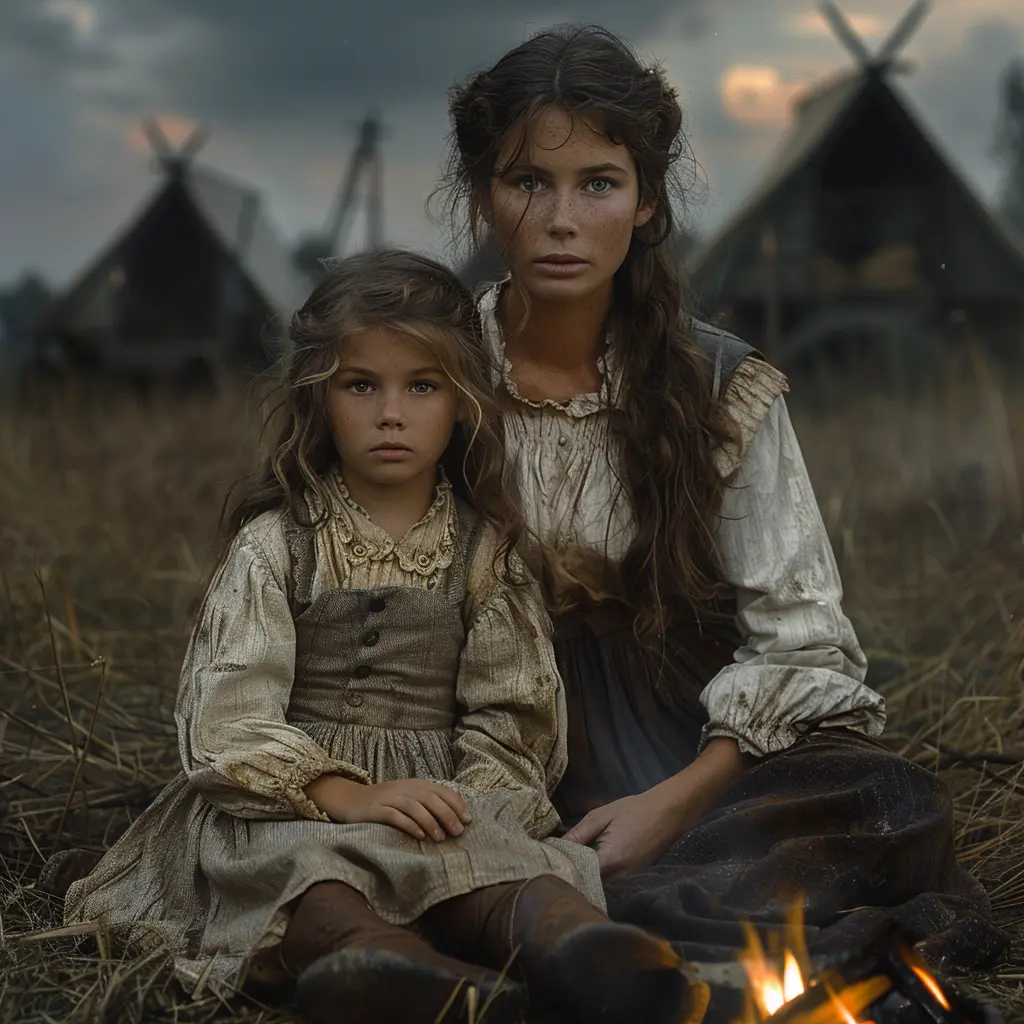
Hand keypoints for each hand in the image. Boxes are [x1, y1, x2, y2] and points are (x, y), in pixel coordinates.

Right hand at [305, 775, 471, 841]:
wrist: (349, 800)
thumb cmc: (384, 803)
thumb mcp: (406, 798)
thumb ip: (426, 804)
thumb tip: (454, 819)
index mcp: (414, 784)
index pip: (441, 790)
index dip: (456, 804)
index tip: (468, 820)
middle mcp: (403, 788)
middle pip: (430, 798)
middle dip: (447, 814)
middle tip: (457, 832)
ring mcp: (388, 798)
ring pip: (414, 806)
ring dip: (430, 821)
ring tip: (440, 837)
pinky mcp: (375, 810)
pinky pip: (394, 816)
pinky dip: (409, 824)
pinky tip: (419, 835)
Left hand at [563, 786, 683, 878]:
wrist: (669, 811)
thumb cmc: (634, 810)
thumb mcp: (601, 816)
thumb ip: (578, 834)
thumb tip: (554, 847)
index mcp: (610, 860)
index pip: (579, 874)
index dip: (563, 869)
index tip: (548, 862)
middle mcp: (621, 876)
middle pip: (589, 884)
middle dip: (573, 875)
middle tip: (557, 864)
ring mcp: (630, 880)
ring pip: (601, 886)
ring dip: (587, 877)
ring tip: (571, 864)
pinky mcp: (635, 878)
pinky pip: (612, 882)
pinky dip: (600, 876)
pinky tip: (592, 864)